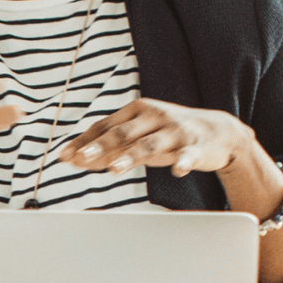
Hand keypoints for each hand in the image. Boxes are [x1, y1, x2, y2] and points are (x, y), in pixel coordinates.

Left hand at [60, 99, 252, 178]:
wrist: (218, 132)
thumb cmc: (170, 134)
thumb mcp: (139, 138)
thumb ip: (111, 148)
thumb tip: (77, 159)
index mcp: (136, 111)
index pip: (104, 126)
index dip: (83, 141)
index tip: (64, 156)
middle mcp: (153, 116)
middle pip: (122, 133)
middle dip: (100, 146)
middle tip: (82, 157)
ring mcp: (175, 131)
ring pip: (149, 144)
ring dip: (131, 156)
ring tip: (115, 168)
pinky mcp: (195, 145)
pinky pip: (187, 155)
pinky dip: (182, 162)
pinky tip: (177, 170)